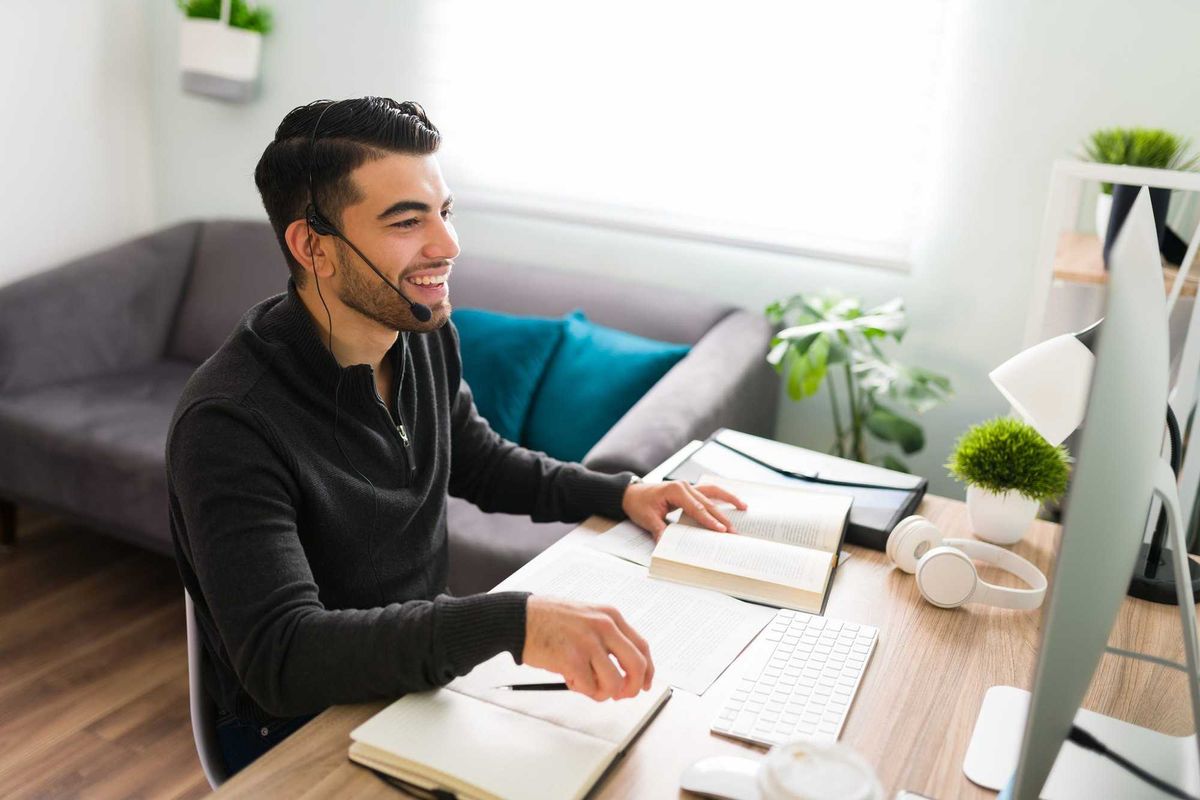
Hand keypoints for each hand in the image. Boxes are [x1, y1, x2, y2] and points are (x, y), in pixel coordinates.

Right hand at [522, 596, 653, 700]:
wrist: (520, 618)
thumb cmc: (550, 619)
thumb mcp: (588, 617)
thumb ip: (607, 638)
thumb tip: (624, 669)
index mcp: (610, 616)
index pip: (642, 647)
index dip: (647, 671)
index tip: (645, 683)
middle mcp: (604, 627)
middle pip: (637, 666)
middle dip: (632, 688)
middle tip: (621, 695)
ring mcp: (589, 643)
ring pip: (615, 683)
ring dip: (602, 692)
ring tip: (587, 684)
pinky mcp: (572, 659)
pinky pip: (590, 688)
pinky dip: (581, 689)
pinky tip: (569, 678)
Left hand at [621, 480, 747, 539]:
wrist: (632, 493)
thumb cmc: (639, 504)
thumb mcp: (647, 518)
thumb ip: (659, 530)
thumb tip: (667, 544)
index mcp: (675, 490)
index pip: (696, 507)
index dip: (708, 520)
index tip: (720, 530)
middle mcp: (684, 486)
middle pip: (707, 502)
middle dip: (721, 517)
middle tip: (733, 531)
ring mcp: (688, 487)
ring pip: (712, 493)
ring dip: (728, 500)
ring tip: (744, 507)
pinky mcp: (690, 491)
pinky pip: (709, 492)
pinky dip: (722, 496)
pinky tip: (734, 502)